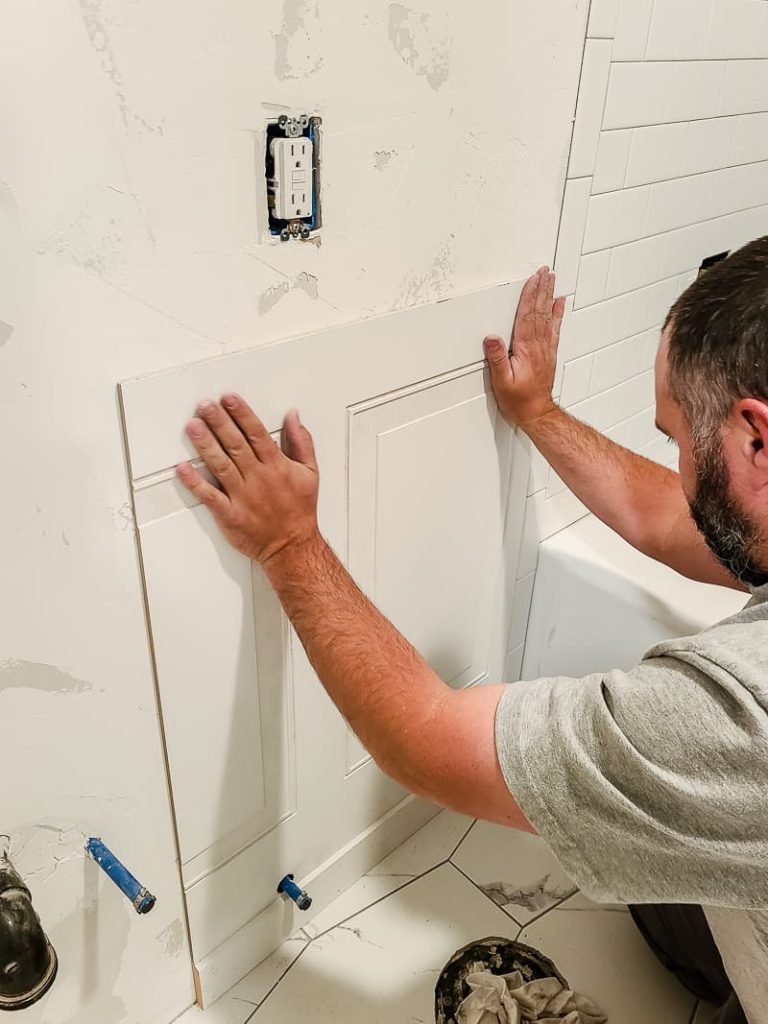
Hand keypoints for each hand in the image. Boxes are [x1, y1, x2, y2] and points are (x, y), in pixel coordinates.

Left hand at [176, 395, 319, 565]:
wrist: (293, 547)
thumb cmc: (301, 511)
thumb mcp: (310, 473)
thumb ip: (302, 442)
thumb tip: (293, 416)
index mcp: (277, 466)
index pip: (256, 434)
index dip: (241, 414)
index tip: (229, 398)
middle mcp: (259, 479)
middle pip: (236, 445)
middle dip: (219, 423)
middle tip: (205, 405)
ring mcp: (242, 497)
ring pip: (221, 465)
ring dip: (205, 445)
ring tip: (192, 426)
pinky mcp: (230, 514)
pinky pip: (209, 496)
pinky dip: (194, 482)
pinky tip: (182, 468)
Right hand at [483, 267, 565, 427]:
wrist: (537, 413)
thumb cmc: (519, 400)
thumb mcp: (501, 382)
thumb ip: (496, 359)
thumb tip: (491, 338)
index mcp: (525, 349)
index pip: (527, 316)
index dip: (529, 296)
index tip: (532, 279)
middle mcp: (538, 346)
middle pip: (540, 311)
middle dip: (541, 289)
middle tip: (545, 271)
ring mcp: (545, 348)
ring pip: (548, 316)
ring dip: (549, 296)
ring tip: (551, 280)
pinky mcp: (548, 353)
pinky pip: (555, 328)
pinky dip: (558, 313)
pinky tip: (559, 303)